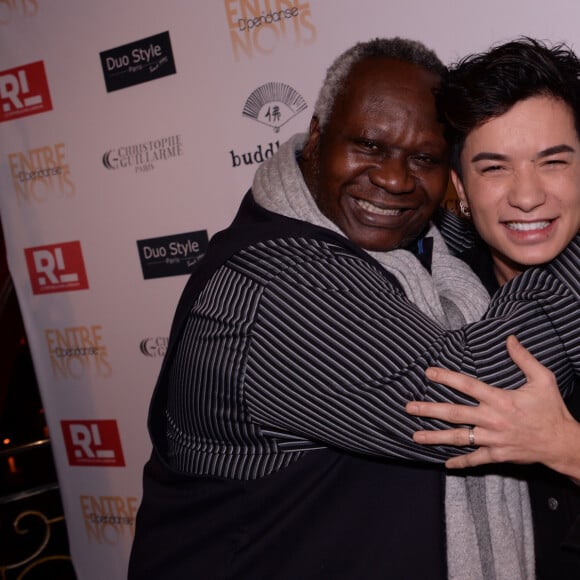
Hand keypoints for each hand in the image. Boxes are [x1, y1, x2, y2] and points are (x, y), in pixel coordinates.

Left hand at [406, 335, 579, 477]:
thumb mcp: (543, 379)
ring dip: (435, 437)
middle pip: (454, 413)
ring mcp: (493, 439)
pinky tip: (445, 463)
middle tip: (408, 407)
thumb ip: (524, 359)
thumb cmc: (552, 410)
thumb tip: (510, 339)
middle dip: (429, 410)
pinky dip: (461, 462)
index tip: (429, 373)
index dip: (447, 378)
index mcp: (500, 399)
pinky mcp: (498, 455)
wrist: (563, 443)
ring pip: (459, 438)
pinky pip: (476, 459)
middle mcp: (492, 419)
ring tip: (415, 436)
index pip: (467, 385)